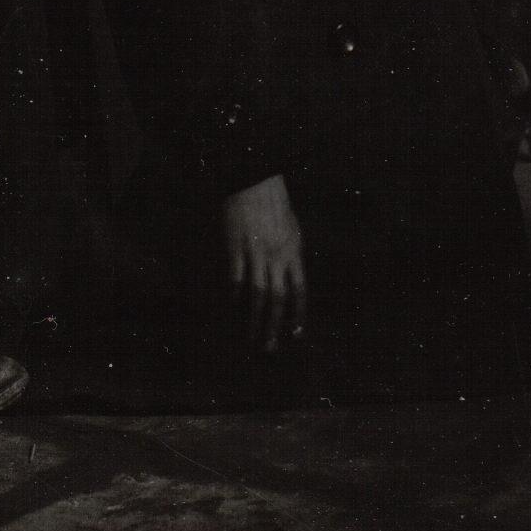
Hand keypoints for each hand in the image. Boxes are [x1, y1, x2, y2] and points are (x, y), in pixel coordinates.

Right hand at [222, 174, 306, 351]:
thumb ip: (292, 255)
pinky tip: (231, 311)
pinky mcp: (236, 249)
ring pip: (257, 295)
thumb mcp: (292, 228)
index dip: (298, 313)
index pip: (300, 289)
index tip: (296, 334)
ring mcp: (256, 254)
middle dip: (274, 326)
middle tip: (269, 349)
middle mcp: (277, 255)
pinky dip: (233, 299)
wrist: (253, 181)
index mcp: (294, 250)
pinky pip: (235, 280)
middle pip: (278, 299)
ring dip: (253, 321)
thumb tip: (292, 280)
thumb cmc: (274, 204)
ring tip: (250, 340)